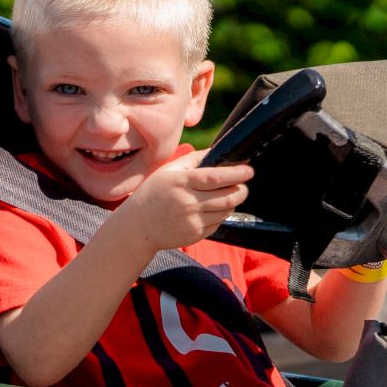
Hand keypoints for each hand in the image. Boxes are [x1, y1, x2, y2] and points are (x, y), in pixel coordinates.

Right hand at [110, 149, 252, 253]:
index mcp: (181, 182)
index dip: (236, 174)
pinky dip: (220, 214)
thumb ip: (193, 159)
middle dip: (241, 189)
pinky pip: (218, 223)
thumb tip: (218, 151)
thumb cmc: (154, 193)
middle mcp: (188, 202)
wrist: (138, 226)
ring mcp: (192, 221)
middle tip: (243, 184)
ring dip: (231, 202)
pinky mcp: (196, 234)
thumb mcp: (168, 171)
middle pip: (228, 197)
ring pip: (226, 210)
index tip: (249, 171)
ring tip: (225, 195)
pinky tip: (210, 209)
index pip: (216, 178)